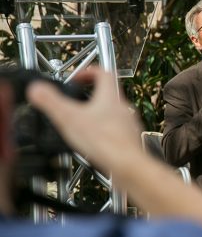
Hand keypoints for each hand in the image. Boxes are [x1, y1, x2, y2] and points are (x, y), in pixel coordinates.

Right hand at [26, 67, 141, 169]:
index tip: (76, 78)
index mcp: (110, 97)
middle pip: (109, 92)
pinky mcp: (129, 139)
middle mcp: (123, 107)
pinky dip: (104, 131)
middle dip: (91, 94)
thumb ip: (51, 102)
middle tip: (76, 99)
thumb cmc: (105, 142)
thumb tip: (37, 88)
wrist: (127, 165)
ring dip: (98, 113)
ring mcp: (128, 123)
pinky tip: (93, 141)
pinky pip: (116, 129)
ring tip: (82, 121)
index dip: (88, 71)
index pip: (103, 73)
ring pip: (113, 111)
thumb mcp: (69, 118)